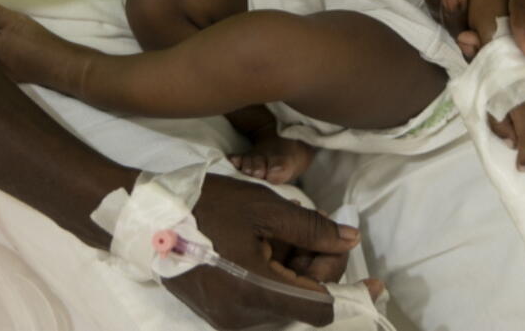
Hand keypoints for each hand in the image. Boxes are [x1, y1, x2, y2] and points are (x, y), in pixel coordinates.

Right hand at [163, 174, 380, 328]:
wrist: (148, 215)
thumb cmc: (207, 206)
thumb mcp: (265, 208)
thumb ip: (312, 229)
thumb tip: (349, 240)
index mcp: (258, 293)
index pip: (321, 309)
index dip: (351, 294)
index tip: (376, 283)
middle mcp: (244, 318)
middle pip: (304, 304)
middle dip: (318, 270)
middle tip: (314, 233)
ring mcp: (229, 318)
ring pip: (284, 302)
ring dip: (296, 272)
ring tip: (281, 234)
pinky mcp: (218, 313)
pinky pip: (262, 301)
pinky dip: (275, 277)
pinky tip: (266, 247)